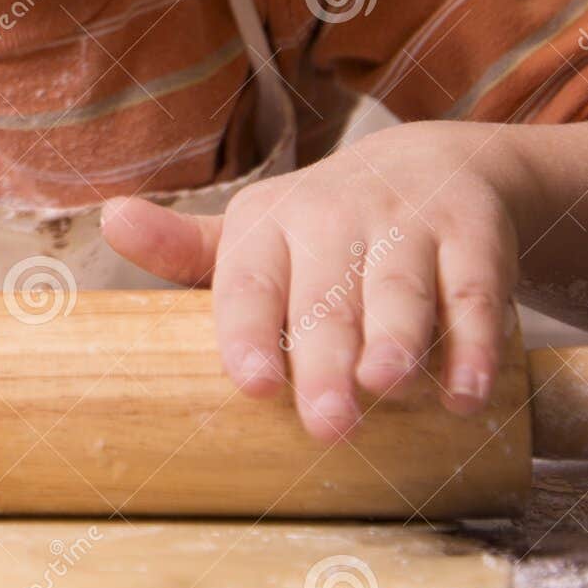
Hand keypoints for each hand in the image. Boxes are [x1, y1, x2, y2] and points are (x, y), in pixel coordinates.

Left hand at [99, 123, 536, 442]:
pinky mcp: (473, 239)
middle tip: (326, 421)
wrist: (432, 165)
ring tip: (387, 387)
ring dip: (397, 339)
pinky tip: (467, 391)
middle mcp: (335, 217)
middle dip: (325, 357)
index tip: (250, 384)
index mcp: (269, 224)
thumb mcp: (254, 235)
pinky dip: (476, 343)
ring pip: (399, 289)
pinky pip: (475, 294)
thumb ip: (185, 250)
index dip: (247, 330)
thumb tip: (111, 219)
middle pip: (326, 296)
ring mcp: (406, 226)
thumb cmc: (323, 228)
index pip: (249, 279)